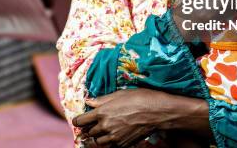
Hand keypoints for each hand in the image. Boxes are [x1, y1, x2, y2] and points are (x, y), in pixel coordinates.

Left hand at [73, 89, 207, 146]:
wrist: (157, 112)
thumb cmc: (139, 98)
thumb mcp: (119, 94)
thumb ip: (101, 100)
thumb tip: (88, 101)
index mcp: (102, 112)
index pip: (80, 121)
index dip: (79, 120)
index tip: (81, 119)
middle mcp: (105, 126)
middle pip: (89, 132)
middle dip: (89, 128)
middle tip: (93, 123)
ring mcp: (114, 137)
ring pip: (98, 142)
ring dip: (98, 137)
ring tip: (103, 130)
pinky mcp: (123, 144)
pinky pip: (110, 146)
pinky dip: (109, 142)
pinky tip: (114, 134)